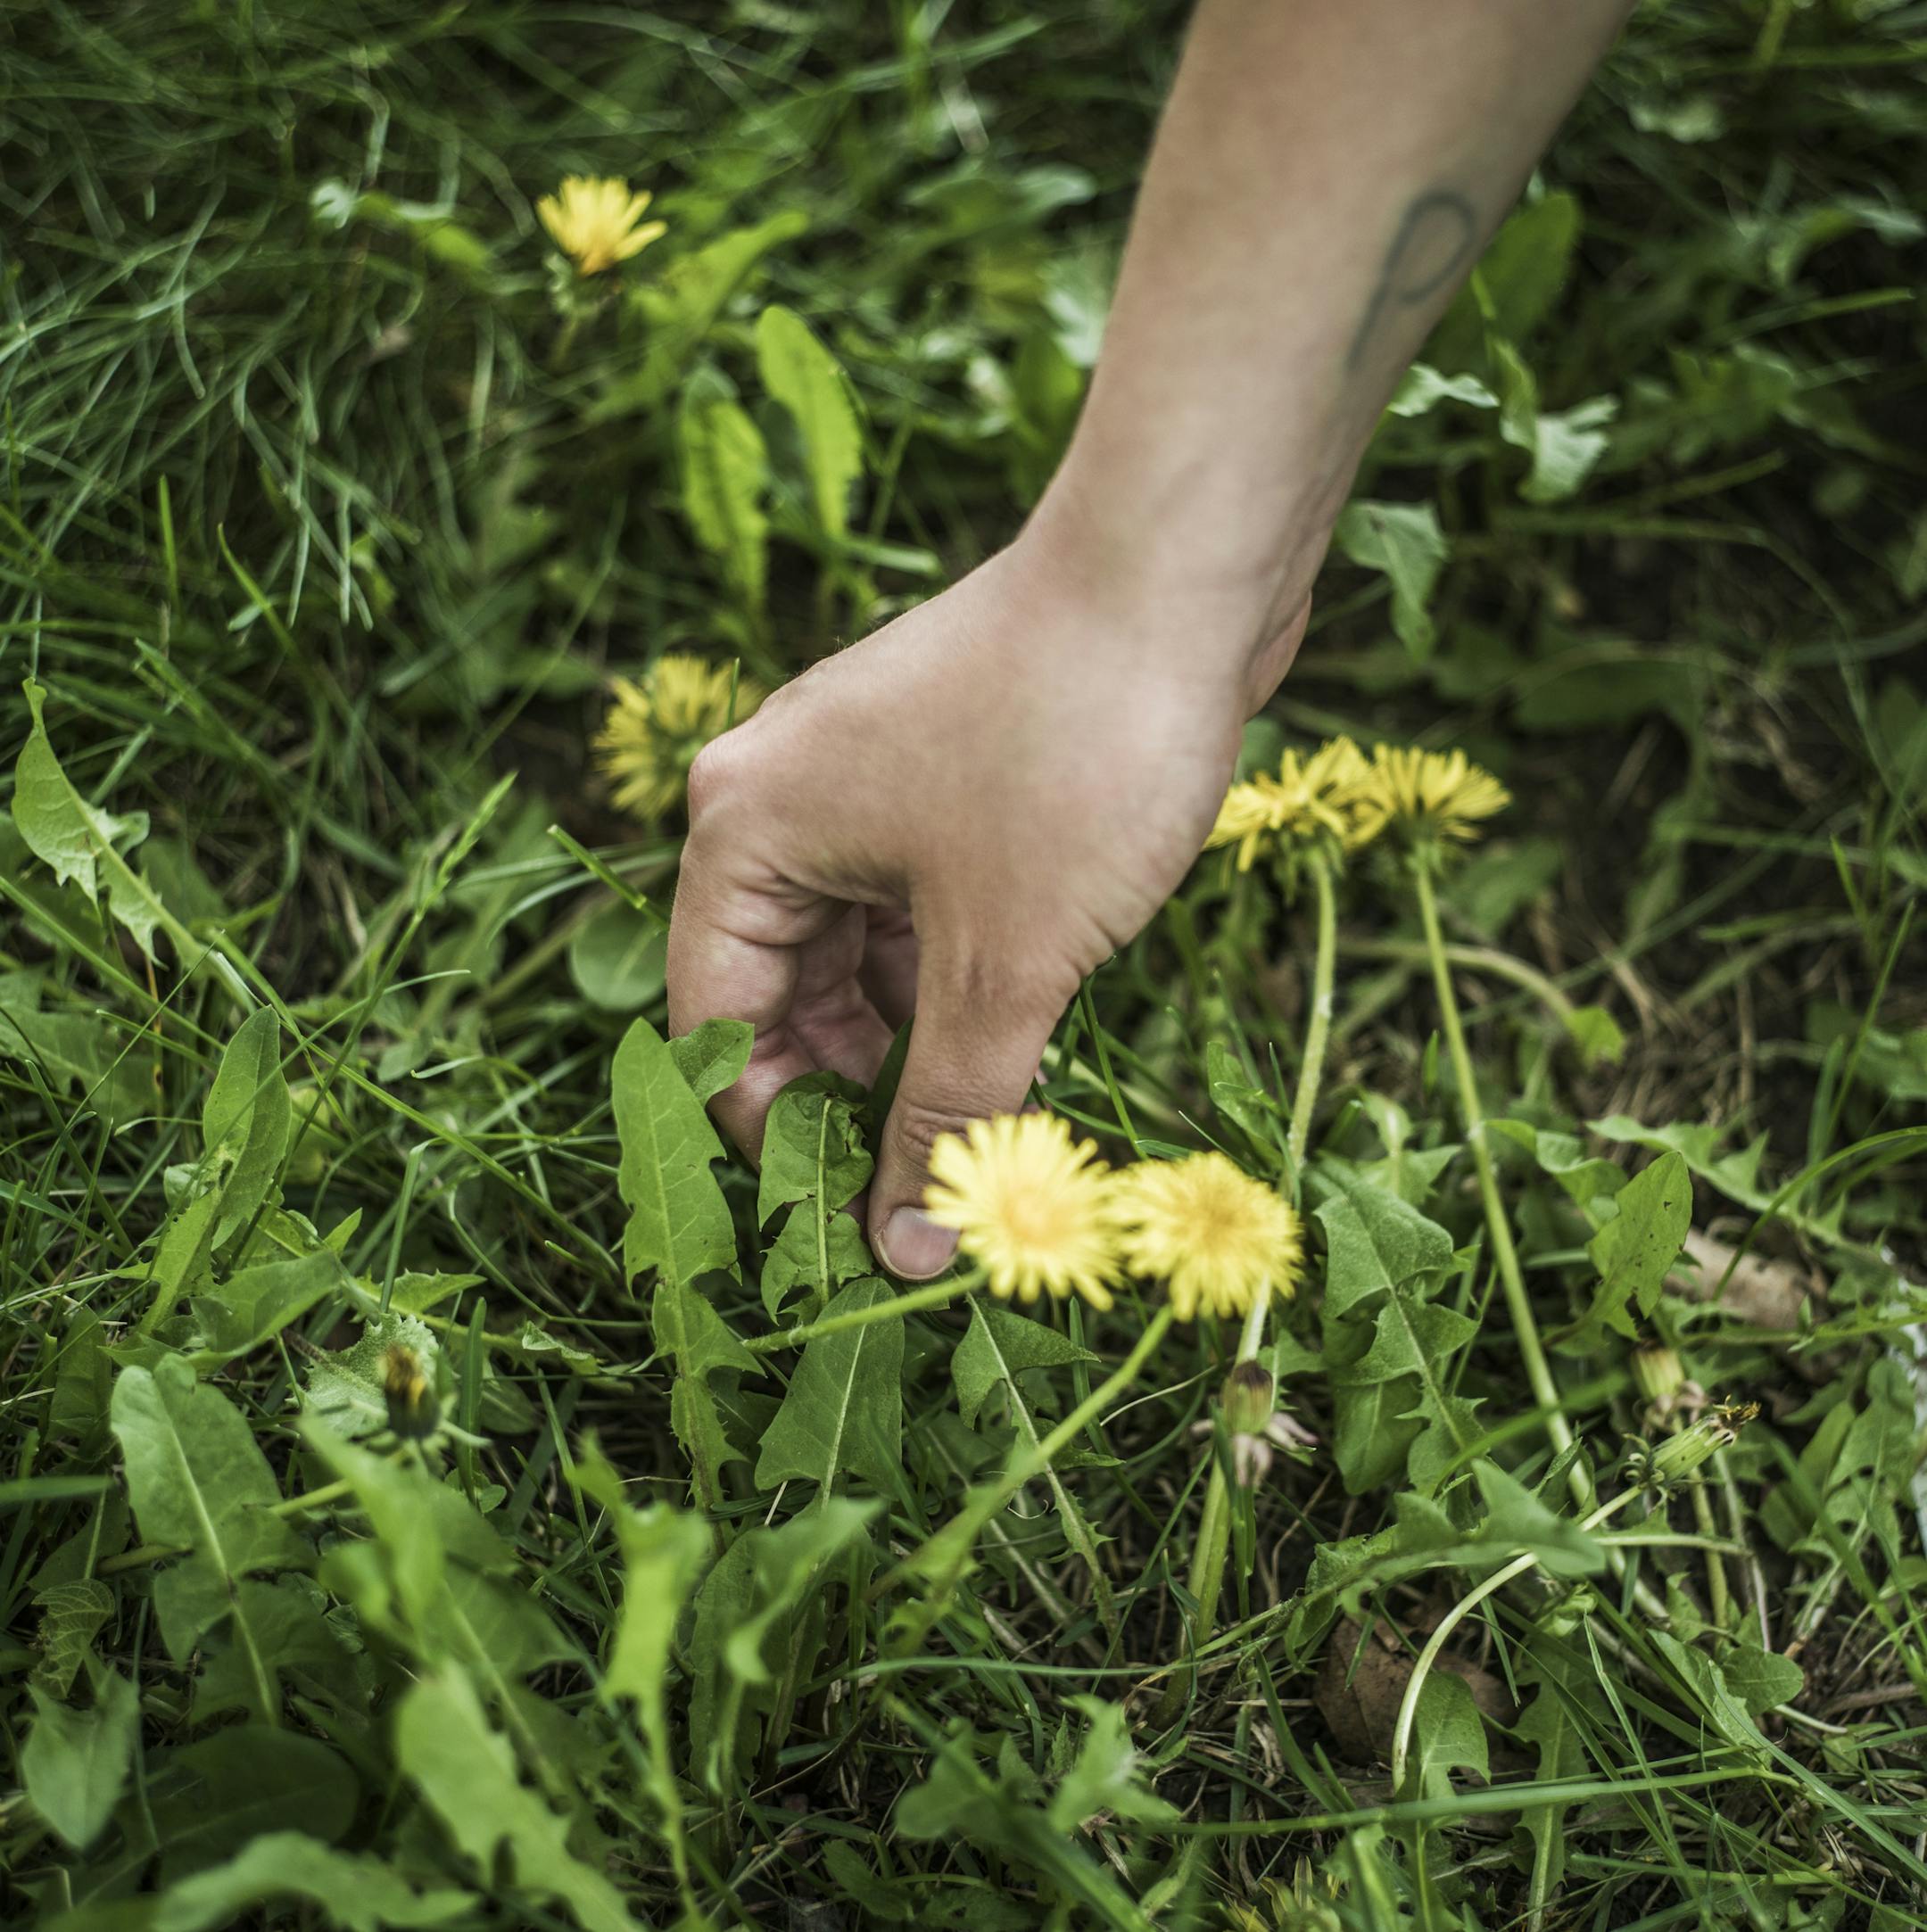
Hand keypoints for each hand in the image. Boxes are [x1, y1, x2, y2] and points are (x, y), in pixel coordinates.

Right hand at [666, 524, 1306, 1278]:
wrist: (1184, 566)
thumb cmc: (1076, 752)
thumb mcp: (1005, 962)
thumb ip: (949, 1112)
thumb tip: (904, 1249)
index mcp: (744, 828)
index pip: (713, 1020)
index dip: (769, 1132)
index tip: (840, 1223)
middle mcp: (780, 794)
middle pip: (778, 987)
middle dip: (844, 1093)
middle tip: (916, 1196)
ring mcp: (864, 774)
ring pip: (856, 949)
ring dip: (907, 1040)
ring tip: (973, 1130)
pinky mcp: (942, 765)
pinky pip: (914, 900)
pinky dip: (949, 972)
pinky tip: (1008, 1035)